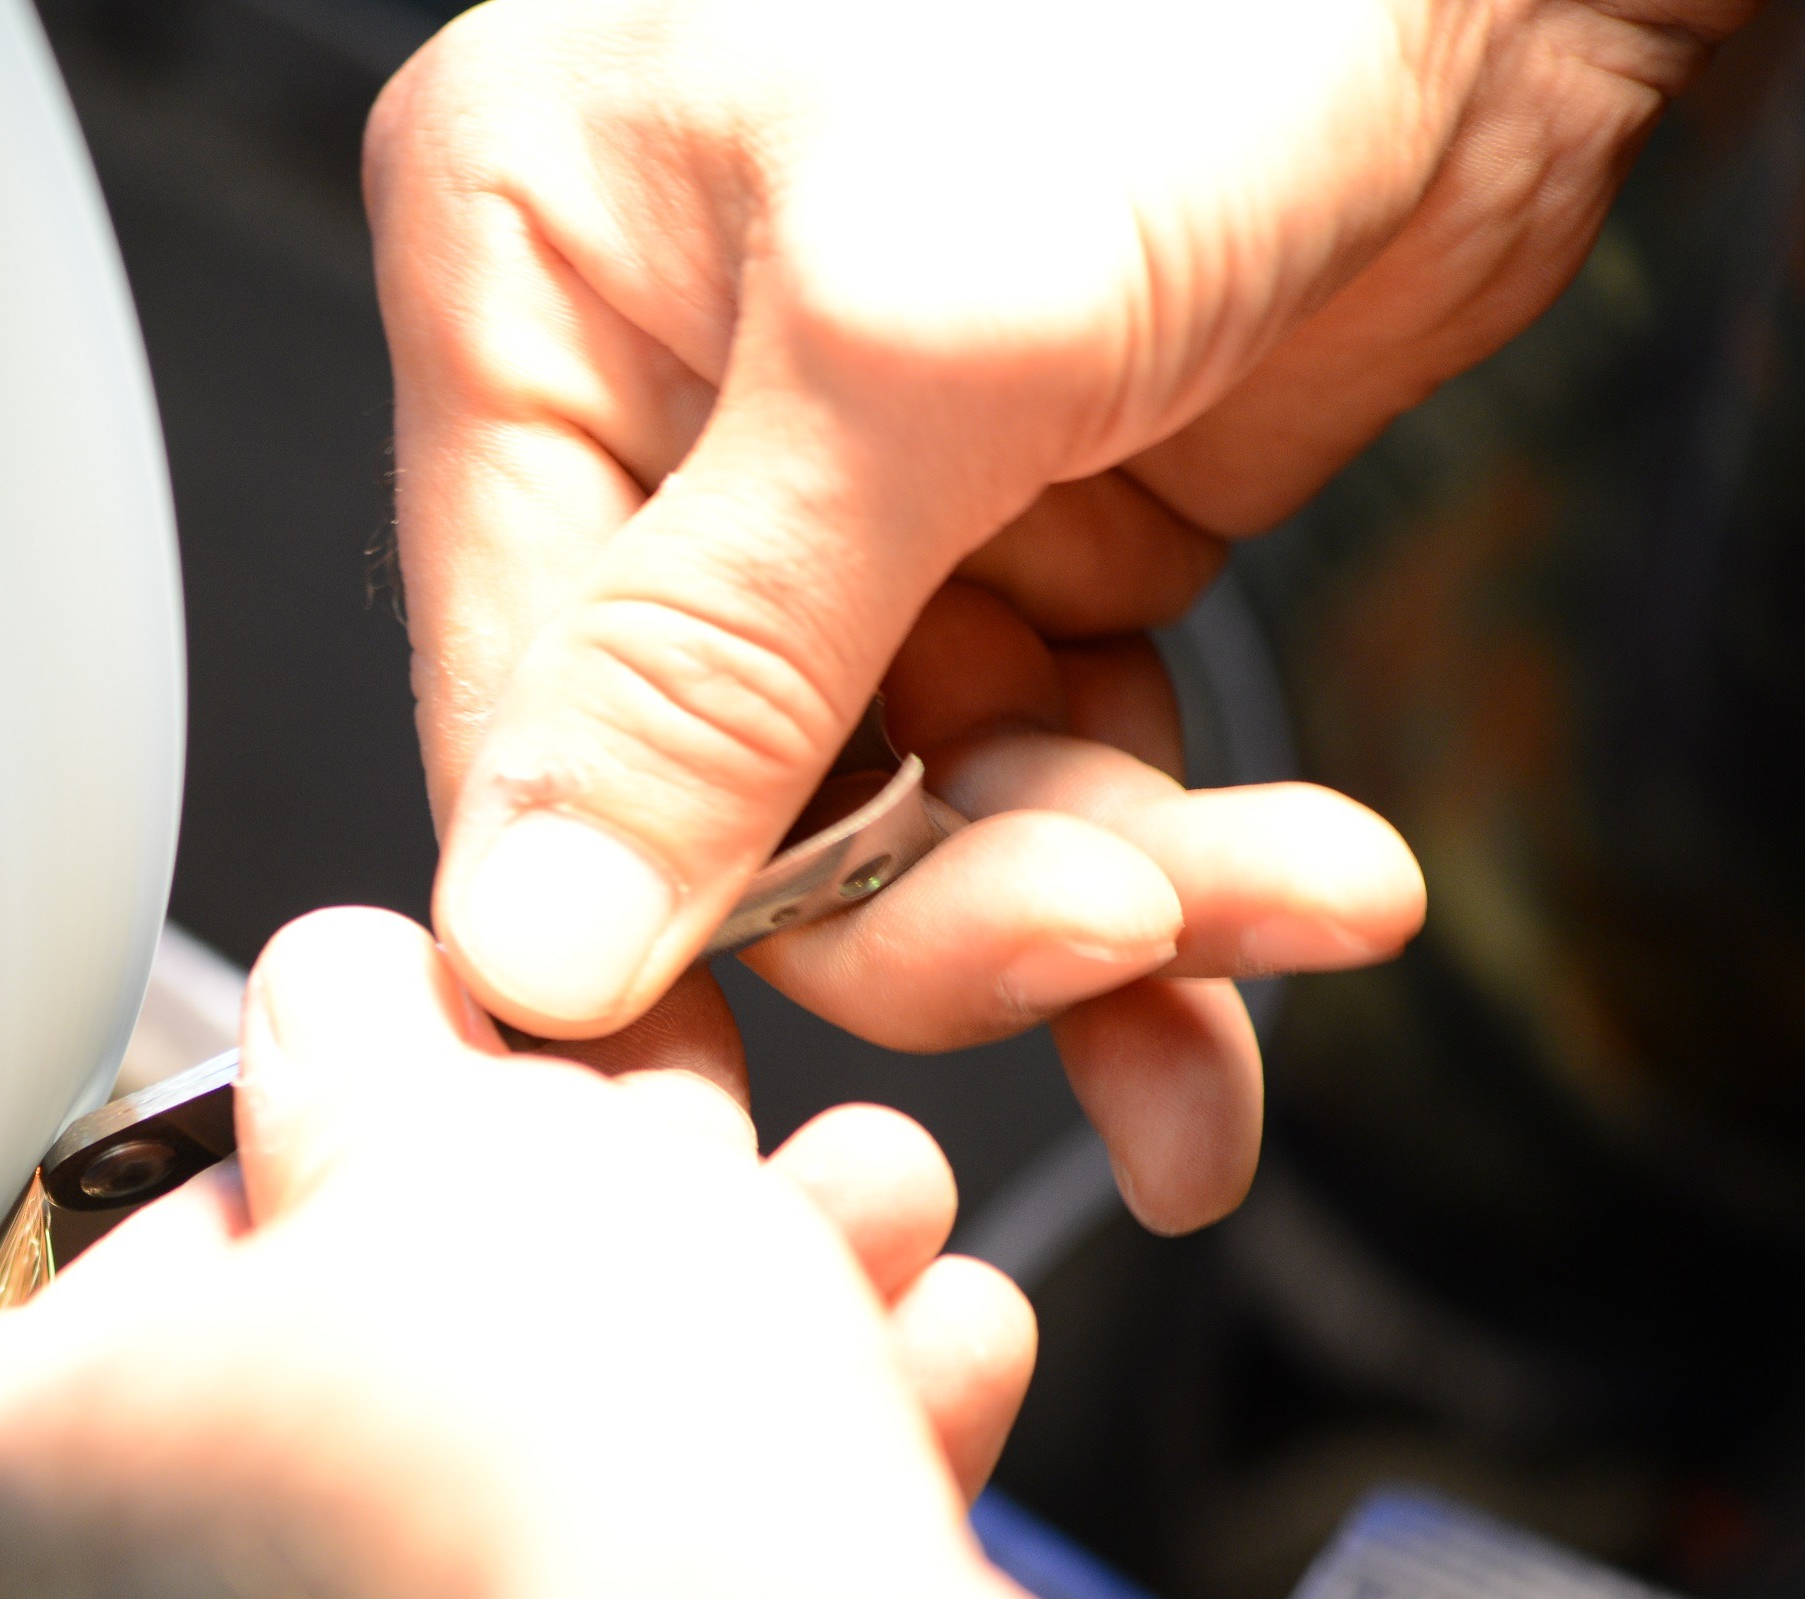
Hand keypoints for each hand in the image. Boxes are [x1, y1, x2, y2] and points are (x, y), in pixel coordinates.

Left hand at [0, 908, 1103, 1598]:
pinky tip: (893, 1419)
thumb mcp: (447, 1126)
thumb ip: (366, 1036)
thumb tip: (348, 997)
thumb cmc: (546, 1474)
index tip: (485, 1120)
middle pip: (351, 1421)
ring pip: (495, 1565)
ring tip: (851, 1247)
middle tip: (704, 1166)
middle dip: (573, 1265)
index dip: (358, 1160)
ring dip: (699, 1380)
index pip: (146, 1274)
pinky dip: (724, 1569)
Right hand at [369, 0, 1740, 1221]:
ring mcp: (855, 488)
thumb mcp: (915, 332)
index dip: (634, 924)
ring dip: (1102, 902)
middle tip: (1113, 924)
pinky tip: (1270, 927)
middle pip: (726, 798)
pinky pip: (1051, 776)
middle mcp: (666, 401)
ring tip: (1285, 900)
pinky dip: (1164, 877)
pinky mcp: (1030, 538)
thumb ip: (709, 666)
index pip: (518, 704)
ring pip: (912, 816)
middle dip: (938, 899)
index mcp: (530, 286)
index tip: (724, 1106)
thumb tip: (527, 941)